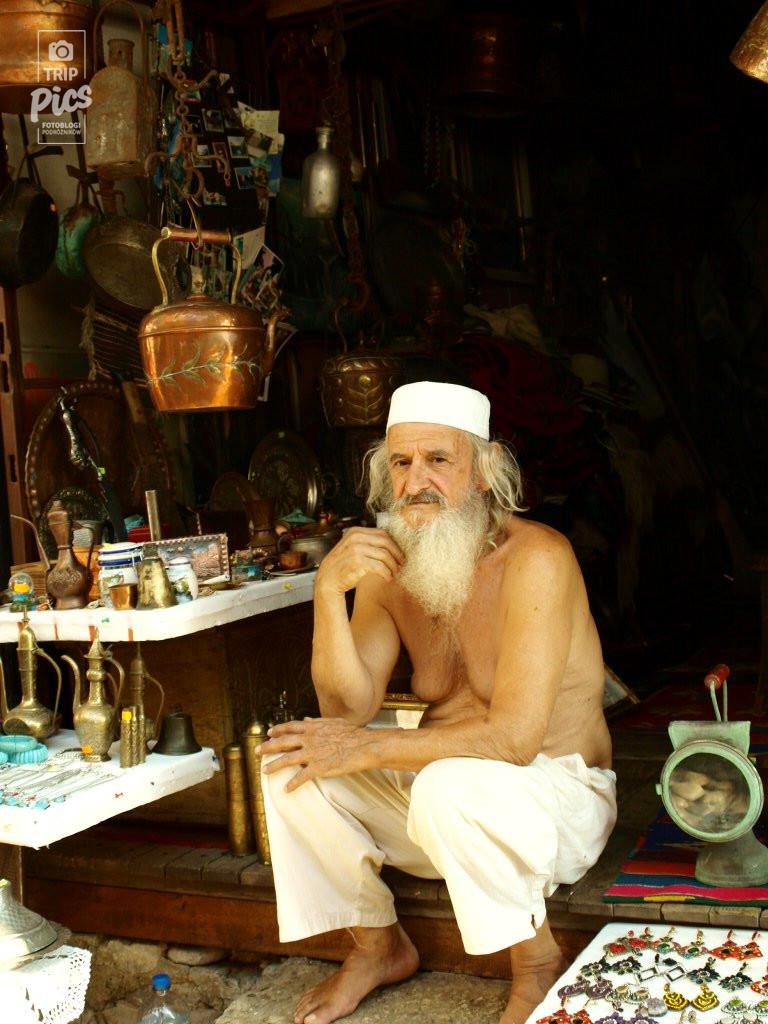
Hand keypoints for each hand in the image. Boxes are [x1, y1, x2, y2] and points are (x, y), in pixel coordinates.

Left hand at [259, 717, 374, 791]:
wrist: (364, 745)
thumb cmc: (352, 734)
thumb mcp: (334, 722)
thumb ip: (318, 721)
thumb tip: (306, 720)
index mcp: (312, 728)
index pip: (290, 727)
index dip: (278, 730)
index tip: (269, 733)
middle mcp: (309, 739)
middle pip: (282, 742)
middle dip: (267, 747)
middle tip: (256, 751)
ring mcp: (312, 754)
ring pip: (287, 759)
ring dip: (274, 765)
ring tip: (264, 771)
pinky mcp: (318, 768)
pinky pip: (301, 777)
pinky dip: (292, 784)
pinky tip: (286, 789)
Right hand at [315, 526, 403, 594]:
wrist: (328, 579)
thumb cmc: (342, 566)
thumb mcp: (352, 548)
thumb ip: (366, 543)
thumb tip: (390, 544)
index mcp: (356, 532)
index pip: (382, 534)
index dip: (394, 545)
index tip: (399, 555)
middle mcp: (356, 538)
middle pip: (386, 542)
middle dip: (397, 554)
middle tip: (402, 564)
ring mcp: (356, 549)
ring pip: (385, 555)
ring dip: (393, 565)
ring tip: (395, 573)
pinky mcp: (358, 562)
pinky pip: (380, 567)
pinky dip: (387, 573)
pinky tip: (388, 578)